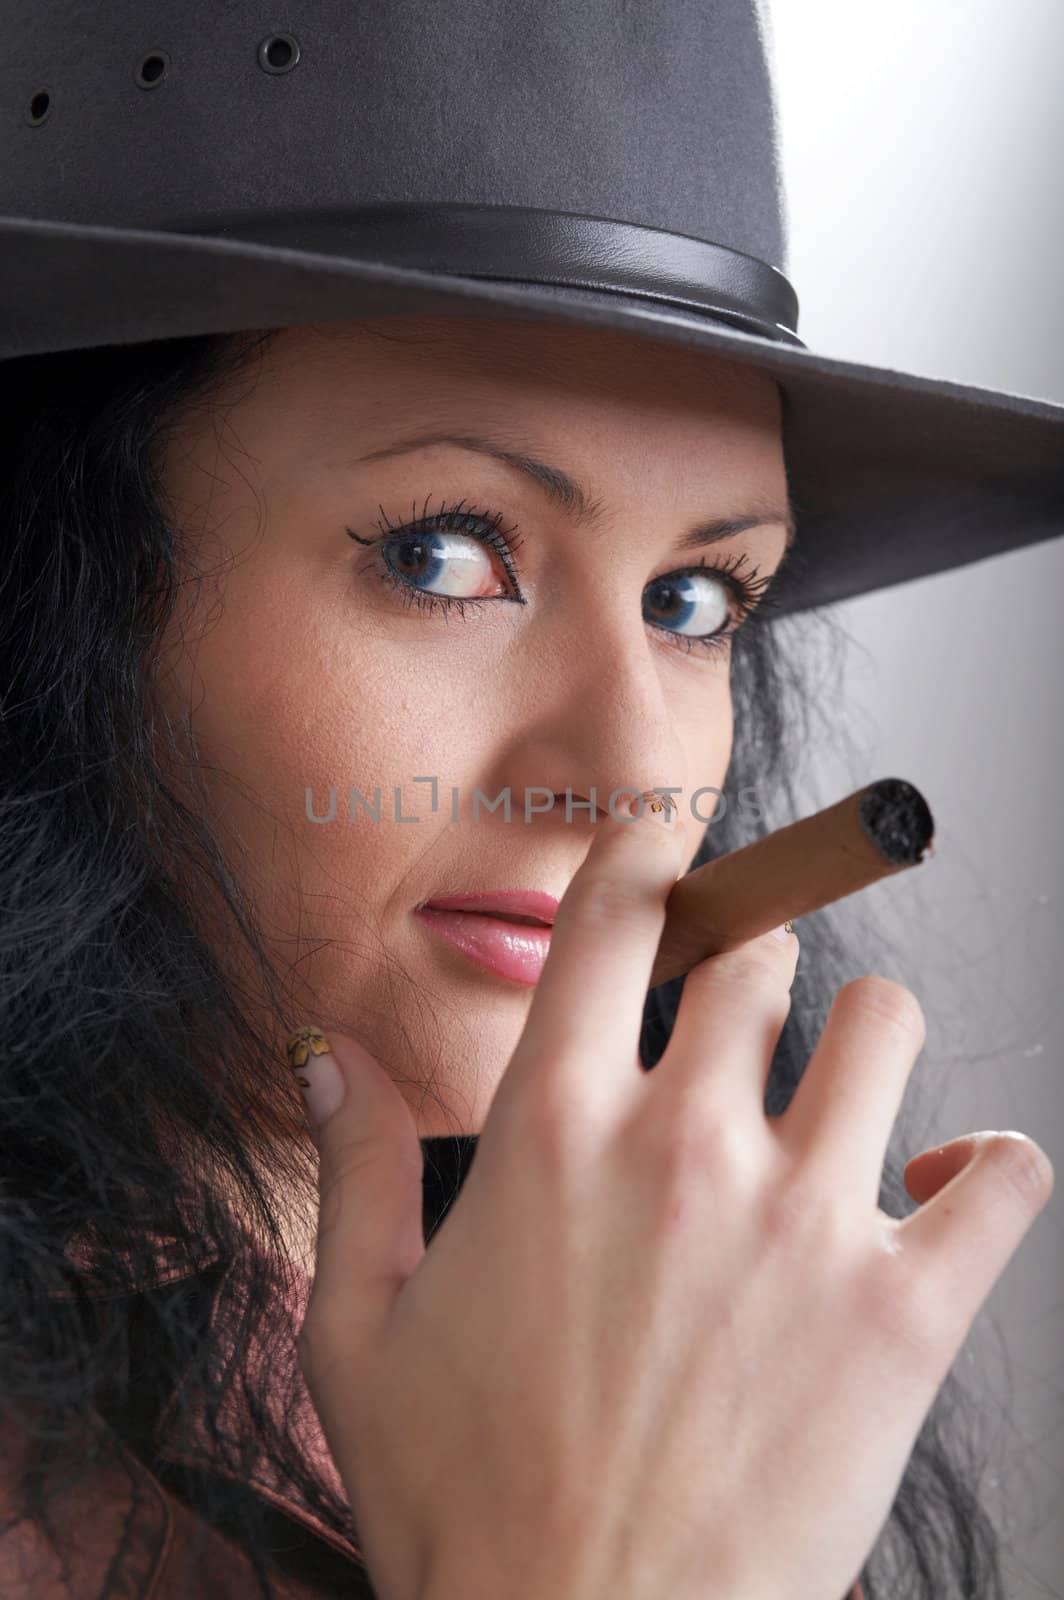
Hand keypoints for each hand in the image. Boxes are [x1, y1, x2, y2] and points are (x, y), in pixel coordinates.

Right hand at [293, 795, 1053, 1599]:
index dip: (646, 855)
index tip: (663, 858)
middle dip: (749, 957)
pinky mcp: (903, 1316)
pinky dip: (992, 1164)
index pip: (614, 911)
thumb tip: (326, 1058)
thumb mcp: (358, 1332)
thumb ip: (353, 1170)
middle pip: (759, 952)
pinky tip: (946, 1185)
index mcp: (553, 1131)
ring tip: (842, 1087)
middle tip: (741, 1007)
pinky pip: (1006, 1177)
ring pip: (886, 1023)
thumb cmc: (465, 1505)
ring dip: (868, 1037)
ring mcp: (805, 1226)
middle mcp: (684, 1148)